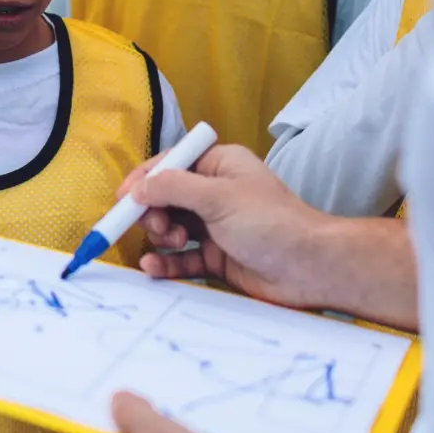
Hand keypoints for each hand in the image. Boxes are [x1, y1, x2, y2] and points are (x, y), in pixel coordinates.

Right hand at [118, 145, 332, 307]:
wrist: (311, 268)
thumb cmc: (272, 222)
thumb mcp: (219, 197)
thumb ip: (173, 188)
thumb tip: (137, 189)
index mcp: (219, 165)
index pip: (170, 164)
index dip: (144, 180)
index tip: (122, 199)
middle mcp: (215, 192)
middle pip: (165, 197)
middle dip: (153, 211)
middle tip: (158, 226)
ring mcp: (214, 226)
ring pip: (170, 227)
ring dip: (162, 236)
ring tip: (173, 242)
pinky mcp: (216, 257)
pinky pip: (180, 257)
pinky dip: (165, 262)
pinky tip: (153, 267)